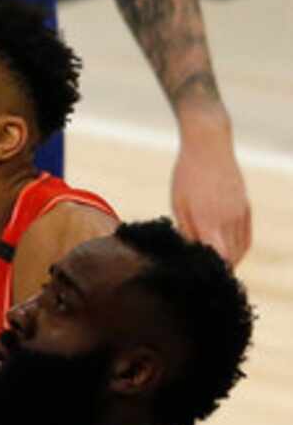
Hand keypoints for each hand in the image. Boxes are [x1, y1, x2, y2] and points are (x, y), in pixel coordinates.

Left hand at [172, 122, 251, 266]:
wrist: (209, 146)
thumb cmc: (185, 175)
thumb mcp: (178, 203)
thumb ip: (185, 230)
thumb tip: (188, 252)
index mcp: (209, 220)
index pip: (217, 258)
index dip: (210, 272)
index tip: (199, 279)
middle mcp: (229, 219)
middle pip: (230, 257)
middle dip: (218, 270)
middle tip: (204, 279)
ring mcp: (241, 213)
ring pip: (240, 249)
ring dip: (229, 262)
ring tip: (214, 270)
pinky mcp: (246, 207)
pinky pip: (246, 237)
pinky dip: (238, 249)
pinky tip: (227, 254)